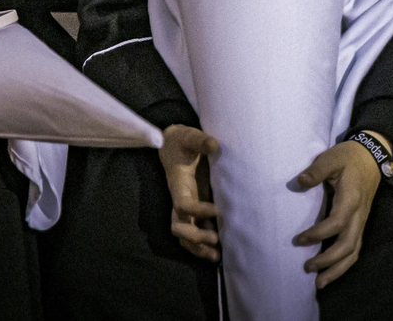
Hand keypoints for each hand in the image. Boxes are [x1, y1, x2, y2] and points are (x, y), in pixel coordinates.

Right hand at [159, 125, 220, 261]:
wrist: (173, 144)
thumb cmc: (181, 141)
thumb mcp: (188, 135)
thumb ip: (199, 140)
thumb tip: (213, 145)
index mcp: (178, 185)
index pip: (183, 205)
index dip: (197, 211)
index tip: (217, 210)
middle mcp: (179, 199)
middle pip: (179, 227)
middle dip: (195, 237)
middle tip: (216, 239)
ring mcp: (186, 206)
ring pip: (184, 235)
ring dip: (198, 248)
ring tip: (218, 257)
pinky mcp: (194, 208)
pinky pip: (193, 231)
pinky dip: (203, 244)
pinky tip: (220, 251)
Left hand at [293, 133, 386, 287]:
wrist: (371, 157)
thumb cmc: (348, 158)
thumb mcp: (332, 158)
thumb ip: (316, 170)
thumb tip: (300, 182)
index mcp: (351, 199)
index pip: (336, 223)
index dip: (318, 234)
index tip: (298, 239)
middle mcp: (358, 215)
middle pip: (348, 246)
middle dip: (328, 261)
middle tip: (307, 268)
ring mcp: (361, 221)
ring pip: (354, 251)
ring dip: (337, 269)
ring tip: (319, 282)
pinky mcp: (360, 224)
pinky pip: (355, 248)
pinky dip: (343, 263)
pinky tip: (330, 271)